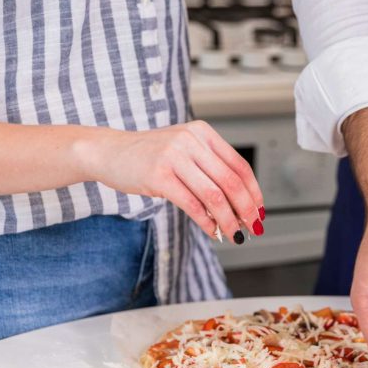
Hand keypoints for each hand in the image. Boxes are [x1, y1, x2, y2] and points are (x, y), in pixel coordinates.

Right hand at [89, 120, 263, 239]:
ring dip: (229, 219)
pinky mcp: (158, 176)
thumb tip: (239, 204)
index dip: (254, 192)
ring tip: (235, 234)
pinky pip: (192, 204)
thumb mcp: (184, 151)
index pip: (239, 165)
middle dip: (246, 209)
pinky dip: (206, 221)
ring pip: (214, 195)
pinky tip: (213, 231)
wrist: (108, 151)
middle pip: (231, 181)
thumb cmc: (148, 155)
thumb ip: (209, 169)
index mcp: (203, 133)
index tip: (260, 211)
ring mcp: (174, 157)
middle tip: (253, 227)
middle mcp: (191, 141)